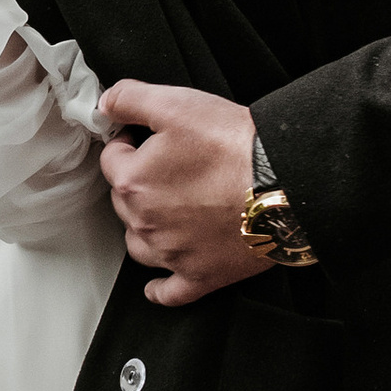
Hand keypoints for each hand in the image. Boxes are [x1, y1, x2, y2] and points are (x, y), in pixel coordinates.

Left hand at [99, 80, 273, 304]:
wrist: (284, 183)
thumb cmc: (234, 145)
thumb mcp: (177, 104)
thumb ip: (130, 98)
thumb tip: (106, 104)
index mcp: (134, 182)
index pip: (112, 159)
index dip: (127, 143)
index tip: (144, 138)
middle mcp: (145, 222)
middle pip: (124, 202)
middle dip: (137, 183)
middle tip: (168, 168)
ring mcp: (172, 254)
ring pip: (140, 245)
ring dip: (145, 229)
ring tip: (166, 212)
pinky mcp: (201, 275)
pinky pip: (171, 292)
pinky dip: (161, 288)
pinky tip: (157, 285)